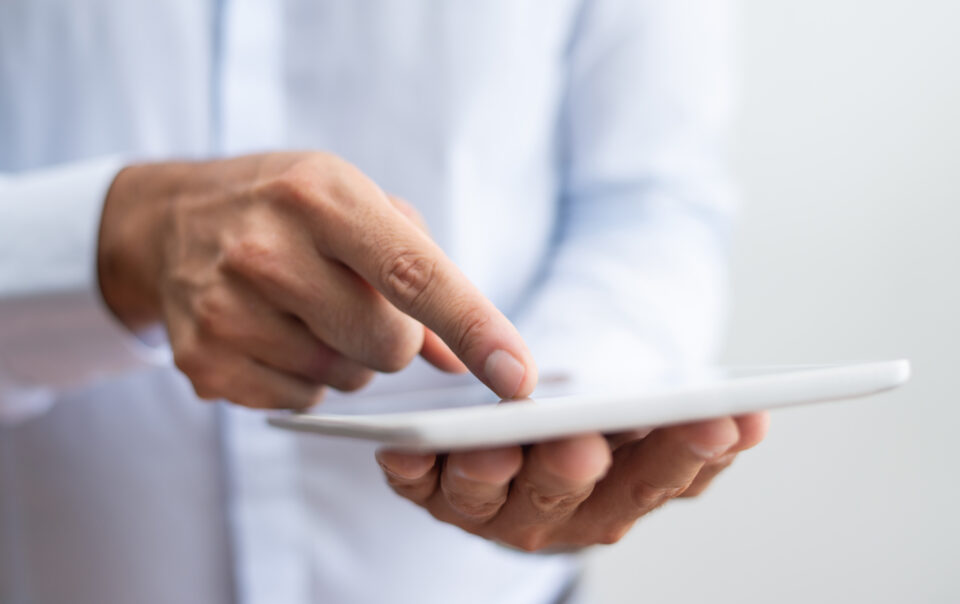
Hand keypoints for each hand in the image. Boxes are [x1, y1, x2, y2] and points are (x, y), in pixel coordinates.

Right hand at [97, 152, 537, 407]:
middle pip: (388, 346)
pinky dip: (302, 377)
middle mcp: (267, 251)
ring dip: (344, 356)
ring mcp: (226, 310)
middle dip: (392, 335)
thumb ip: (426, 273)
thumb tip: (470, 362)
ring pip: (346, 379)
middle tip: (354, 297)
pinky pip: (300, 401)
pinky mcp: (204, 361)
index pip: (414, 275)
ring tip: (303, 307)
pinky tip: (272, 332)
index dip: (474, 328)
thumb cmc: (287, 208)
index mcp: (322, 196)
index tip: (516, 377)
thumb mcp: (357, 205)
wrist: (169, 222)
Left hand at [377, 412, 768, 550]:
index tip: (719, 418)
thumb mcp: (642, 424)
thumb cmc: (592, 426)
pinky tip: (398, 452)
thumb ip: (689, 427)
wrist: (525, 441)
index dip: (688, 452)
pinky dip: (407, 472)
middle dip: (574, 471)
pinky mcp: (432, 491)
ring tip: (489, 444)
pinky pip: (416, 486)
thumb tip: (752, 416)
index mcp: (619, 495)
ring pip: (488, 497)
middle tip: (582, 445)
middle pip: (569, 497)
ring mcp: (490, 507)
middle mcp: (556, 514)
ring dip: (487, 473)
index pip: (661, 477)